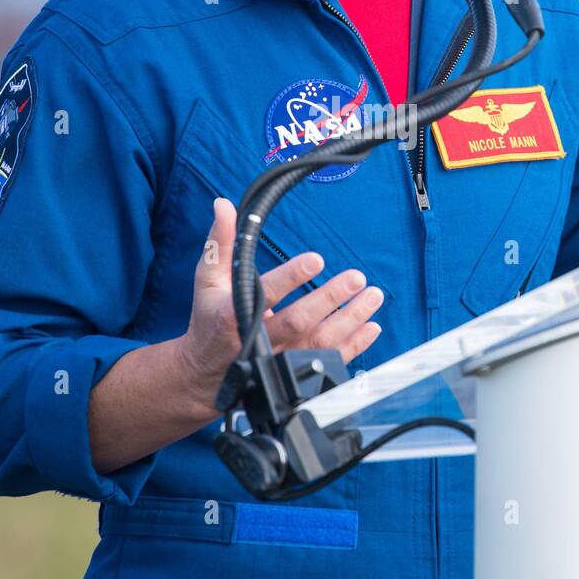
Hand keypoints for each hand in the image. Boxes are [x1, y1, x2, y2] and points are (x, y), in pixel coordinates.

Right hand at [177, 196, 383, 415]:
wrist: (206, 372)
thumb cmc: (209, 319)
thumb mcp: (208, 280)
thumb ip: (220, 243)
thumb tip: (224, 205)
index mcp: (234, 314)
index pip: (266, 292)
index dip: (291, 277)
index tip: (316, 259)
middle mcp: (257, 341)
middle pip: (299, 321)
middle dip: (330, 298)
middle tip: (356, 278)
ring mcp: (278, 360)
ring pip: (318, 343)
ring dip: (349, 320)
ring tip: (372, 296)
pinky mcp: (293, 372)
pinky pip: (327, 361)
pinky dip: (353, 345)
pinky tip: (371, 326)